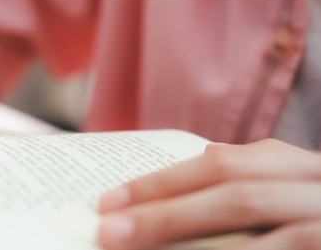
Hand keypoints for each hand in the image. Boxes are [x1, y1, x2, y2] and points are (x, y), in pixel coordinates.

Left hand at [97, 139, 320, 249]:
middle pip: (233, 189)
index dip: (162, 182)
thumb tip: (156, 218)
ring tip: (136, 247)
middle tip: (109, 230)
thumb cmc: (307, 219)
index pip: (219, 165)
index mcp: (295, 167)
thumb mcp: (279, 199)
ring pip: (262, 226)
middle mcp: (317, 183)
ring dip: (192, 238)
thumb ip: (236, 197)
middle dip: (166, 210)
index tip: (109, 201)